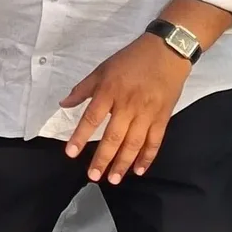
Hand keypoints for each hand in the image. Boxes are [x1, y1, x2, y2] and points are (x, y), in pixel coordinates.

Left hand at [62, 34, 188, 181]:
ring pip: (134, 143)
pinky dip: (147, 157)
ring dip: (123, 163)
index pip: (92, 118)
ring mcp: (147, 112)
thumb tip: (63, 105)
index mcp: (110, 91)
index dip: (81, 136)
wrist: (168, 51)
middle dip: (103, 159)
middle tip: (93, 176)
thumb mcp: (103, 69)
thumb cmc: (131, 59)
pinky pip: (155, 141)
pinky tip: (139, 170)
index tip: (71, 153)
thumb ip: (83, 89)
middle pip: (114, 136)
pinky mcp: (163, 117)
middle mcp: (128, 104)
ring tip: (114, 179)